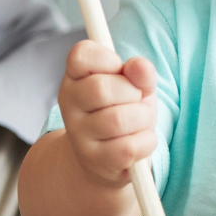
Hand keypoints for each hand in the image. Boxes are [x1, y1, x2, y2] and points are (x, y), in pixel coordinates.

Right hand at [58, 39, 157, 189]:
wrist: (107, 160)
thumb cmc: (122, 112)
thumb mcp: (134, 87)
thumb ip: (140, 73)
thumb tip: (140, 66)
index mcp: (74, 77)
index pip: (80, 54)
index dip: (108, 59)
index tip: (119, 71)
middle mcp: (69, 104)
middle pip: (102, 89)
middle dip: (133, 93)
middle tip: (135, 101)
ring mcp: (78, 134)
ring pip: (118, 120)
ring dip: (143, 120)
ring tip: (140, 123)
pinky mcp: (94, 161)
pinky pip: (128, 147)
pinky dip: (146, 142)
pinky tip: (141, 141)